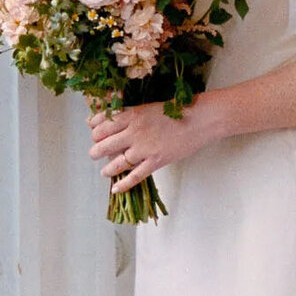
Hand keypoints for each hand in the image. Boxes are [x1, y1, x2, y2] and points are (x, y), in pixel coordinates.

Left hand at [87, 99, 217, 192]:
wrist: (201, 119)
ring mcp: (144, 148)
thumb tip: (111, 119)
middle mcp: (134, 132)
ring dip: (107, 169)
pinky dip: (124, 184)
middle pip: (103, 144)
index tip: (94, 134)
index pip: (101, 125)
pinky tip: (116, 189)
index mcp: (131, 115)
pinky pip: (135, 176)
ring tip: (104, 172)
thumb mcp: (148, 106)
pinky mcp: (156, 161)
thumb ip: (129, 114)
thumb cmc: (177, 109)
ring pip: (116, 162)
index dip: (94, 131)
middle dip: (96, 151)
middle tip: (95, 153)